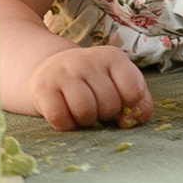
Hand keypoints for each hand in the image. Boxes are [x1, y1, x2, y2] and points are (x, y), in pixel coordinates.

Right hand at [14, 41, 152, 131]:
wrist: (51, 69)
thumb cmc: (94, 84)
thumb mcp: (121, 85)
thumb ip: (140, 104)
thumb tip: (126, 122)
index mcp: (112, 57)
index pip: (134, 90)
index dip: (130, 105)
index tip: (120, 103)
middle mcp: (87, 59)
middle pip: (109, 105)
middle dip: (105, 114)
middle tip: (96, 106)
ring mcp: (62, 72)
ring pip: (85, 111)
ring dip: (86, 120)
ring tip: (82, 111)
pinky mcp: (42, 88)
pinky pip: (60, 119)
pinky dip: (66, 125)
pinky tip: (66, 114)